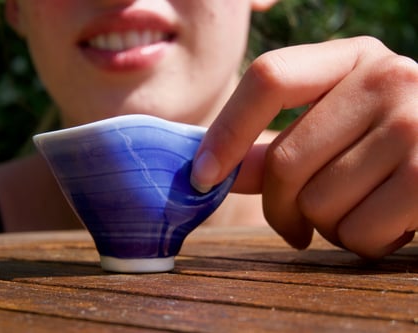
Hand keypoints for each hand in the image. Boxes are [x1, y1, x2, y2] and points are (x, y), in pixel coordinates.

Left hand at [190, 36, 417, 257]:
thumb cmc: (392, 146)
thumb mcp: (341, 127)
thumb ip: (280, 145)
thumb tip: (213, 168)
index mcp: (353, 59)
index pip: (269, 78)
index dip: (227, 131)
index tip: (201, 176)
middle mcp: (387, 79)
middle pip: (286, 161)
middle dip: (280, 209)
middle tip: (294, 224)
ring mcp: (415, 125)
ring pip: (318, 205)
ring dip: (327, 226)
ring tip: (360, 209)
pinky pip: (357, 234)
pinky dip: (361, 243)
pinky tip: (386, 223)